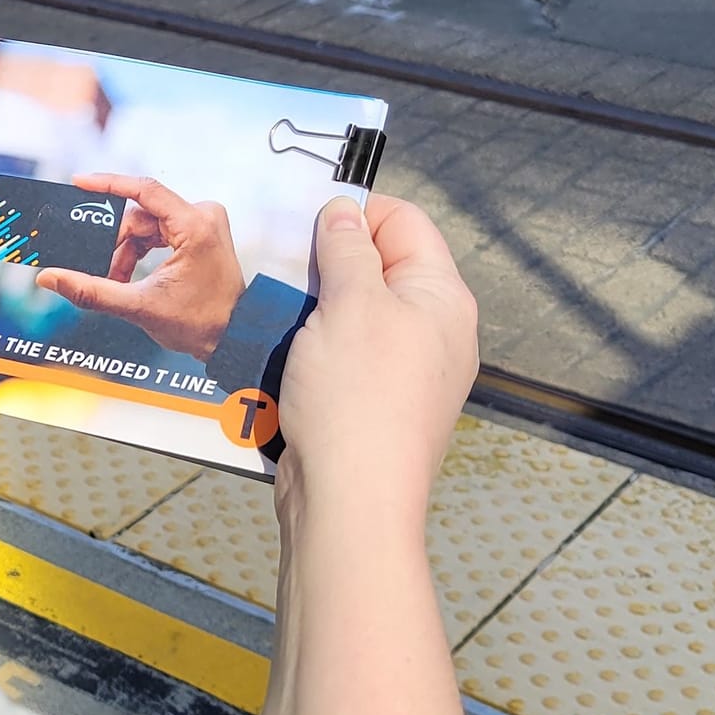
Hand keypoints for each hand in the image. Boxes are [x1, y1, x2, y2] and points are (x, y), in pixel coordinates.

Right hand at [34, 173, 247, 359]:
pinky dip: (139, 252)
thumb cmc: (199, 323)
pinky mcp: (199, 232)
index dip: (108, 184)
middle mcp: (202, 215)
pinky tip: (127, 276)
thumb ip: (92, 291)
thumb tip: (50, 277)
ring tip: (115, 282)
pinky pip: (157, 232)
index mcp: (195, 226)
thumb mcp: (139, 307)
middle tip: (99, 272)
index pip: (145, 191)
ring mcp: (202, 222)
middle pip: (140, 216)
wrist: (233, 337)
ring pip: (146, 226)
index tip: (78, 182)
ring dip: (126, 252)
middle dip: (116, 244)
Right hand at [272, 196, 477, 536]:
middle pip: (377, 268)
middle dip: (326, 263)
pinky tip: (278, 354)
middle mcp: (434, 330)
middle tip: (279, 264)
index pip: (405, 222)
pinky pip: (342, 357)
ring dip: (310, 308)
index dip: (356, 213)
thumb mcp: (349, 305)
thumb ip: (347, 250)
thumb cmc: (356, 397)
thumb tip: (344, 211)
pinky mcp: (376, 404)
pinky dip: (310, 349)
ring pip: (353, 314)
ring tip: (271, 310)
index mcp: (442, 297)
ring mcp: (407, 371)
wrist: (351, 503)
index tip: (303, 221)